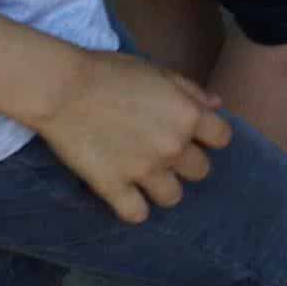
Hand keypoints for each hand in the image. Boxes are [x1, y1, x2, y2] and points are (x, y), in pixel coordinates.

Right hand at [35, 50, 230, 223]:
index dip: (210, 135)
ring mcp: (144, 171)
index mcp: (187, 115)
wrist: (63, 89)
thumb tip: (216, 106)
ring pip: (173, 197)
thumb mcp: (158, 71)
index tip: (196, 133)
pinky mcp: (114, 188)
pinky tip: (127, 195)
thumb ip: (191, 91)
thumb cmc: (111, 72)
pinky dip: (134, 208)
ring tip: (147, 175)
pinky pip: (136, 214)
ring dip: (164, 187)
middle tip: (165, 152)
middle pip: (200, 171)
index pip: (222, 138)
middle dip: (187, 162)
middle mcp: (172, 147)